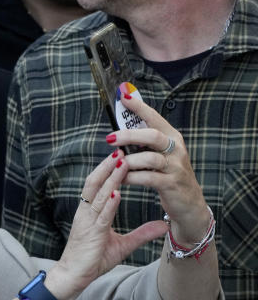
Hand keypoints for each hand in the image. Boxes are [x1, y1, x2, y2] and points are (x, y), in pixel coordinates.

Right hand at [46, 151, 167, 299]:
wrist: (73, 277)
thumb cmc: (92, 260)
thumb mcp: (122, 245)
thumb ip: (142, 234)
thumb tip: (162, 226)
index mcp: (92, 213)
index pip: (100, 185)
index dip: (110, 170)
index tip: (123, 155)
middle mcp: (87, 213)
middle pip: (95, 183)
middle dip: (108, 165)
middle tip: (122, 148)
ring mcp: (87, 222)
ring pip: (97, 194)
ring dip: (109, 177)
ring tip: (121, 161)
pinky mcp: (90, 233)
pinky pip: (100, 215)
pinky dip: (108, 202)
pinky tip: (117, 191)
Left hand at [109, 94, 210, 245]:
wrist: (188, 203)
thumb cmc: (168, 175)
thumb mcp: (160, 155)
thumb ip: (145, 143)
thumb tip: (120, 129)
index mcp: (172, 137)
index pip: (155, 117)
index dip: (139, 107)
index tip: (123, 96)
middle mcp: (176, 149)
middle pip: (153, 135)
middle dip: (129, 135)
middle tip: (109, 138)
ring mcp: (175, 166)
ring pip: (149, 158)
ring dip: (128, 161)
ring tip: (115, 164)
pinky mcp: (171, 184)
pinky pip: (148, 178)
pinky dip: (131, 178)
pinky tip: (120, 179)